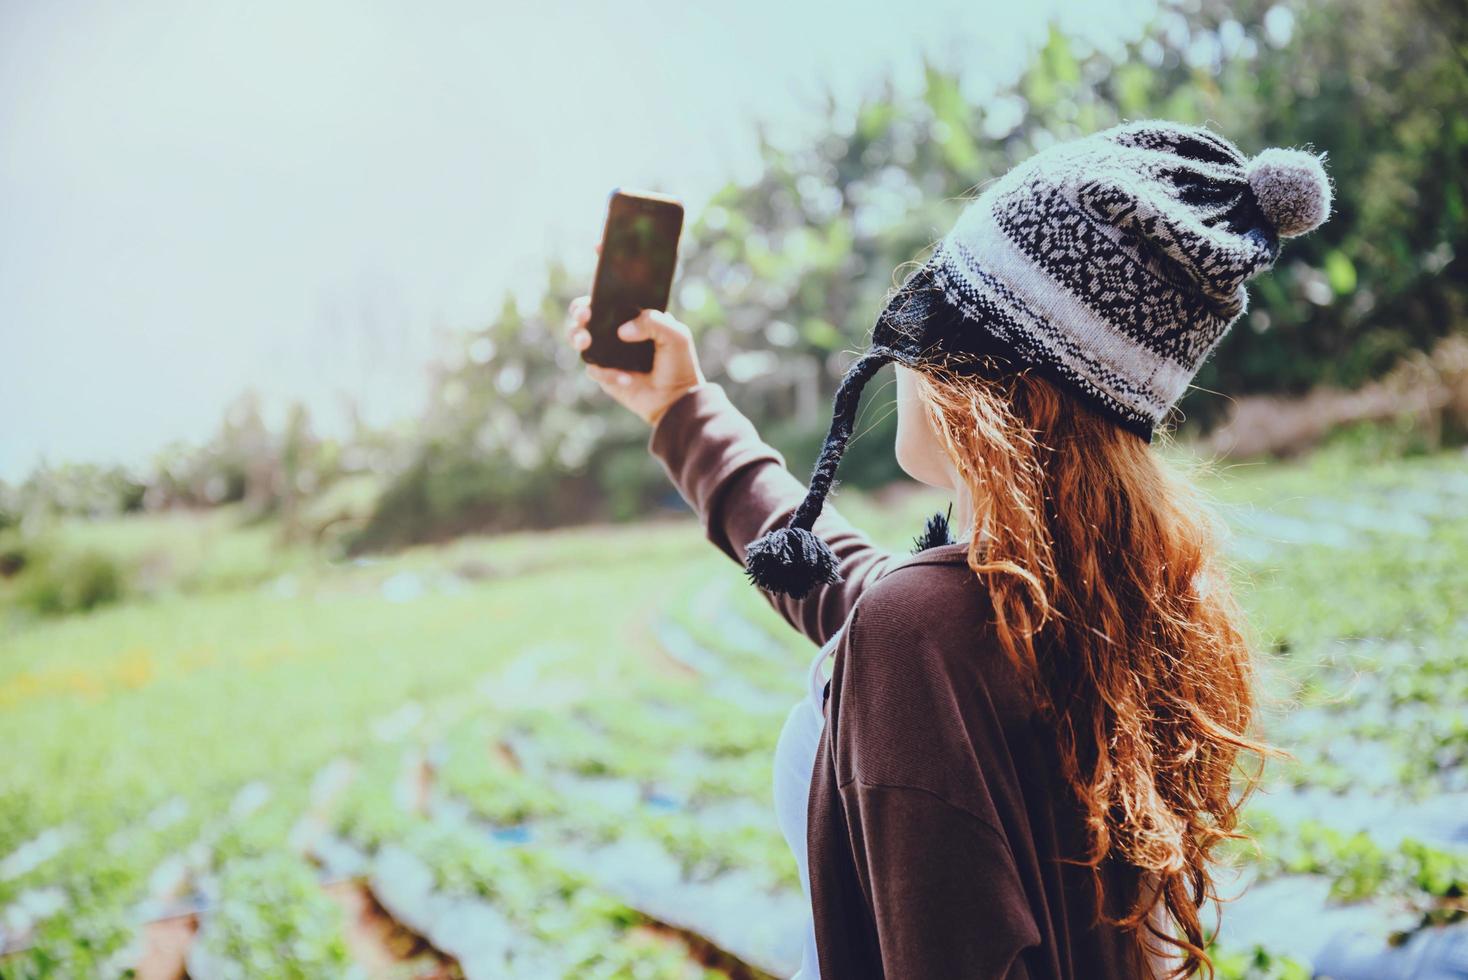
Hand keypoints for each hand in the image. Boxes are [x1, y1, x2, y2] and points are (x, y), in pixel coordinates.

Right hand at [566, 296, 705, 425]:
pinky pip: (594, 370)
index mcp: (633, 319)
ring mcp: (609, 356)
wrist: (677, 399)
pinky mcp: (605, 376)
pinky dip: (607, 373)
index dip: (592, 300)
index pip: (608, 303)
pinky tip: (627, 379)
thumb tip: (621, 331)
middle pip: (586, 320)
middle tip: (583, 319)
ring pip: (581, 342)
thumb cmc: (679, 364)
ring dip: (577, 338)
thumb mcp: (676, 335)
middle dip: (578, 317)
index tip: (589, 306)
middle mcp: (617, 335)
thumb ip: (653, 322)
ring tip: (585, 342)